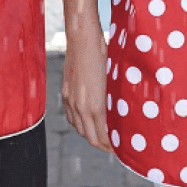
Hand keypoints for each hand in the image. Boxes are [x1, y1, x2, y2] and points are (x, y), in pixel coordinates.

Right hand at [62, 26, 111, 151]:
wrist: (82, 38)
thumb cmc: (103, 55)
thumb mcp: (114, 80)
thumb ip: (114, 102)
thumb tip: (122, 115)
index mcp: (95, 106)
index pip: (103, 137)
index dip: (112, 146)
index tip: (120, 147)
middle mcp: (80, 107)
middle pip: (90, 138)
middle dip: (102, 145)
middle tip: (113, 146)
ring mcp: (71, 100)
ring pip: (79, 129)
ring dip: (90, 135)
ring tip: (101, 134)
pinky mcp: (65, 93)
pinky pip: (71, 117)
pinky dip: (79, 124)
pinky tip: (86, 120)